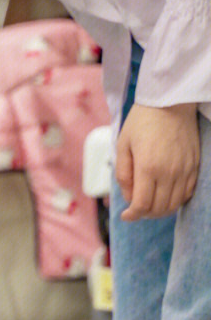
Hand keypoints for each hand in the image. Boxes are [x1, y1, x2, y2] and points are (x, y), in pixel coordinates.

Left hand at [116, 103, 199, 220]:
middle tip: (136, 210)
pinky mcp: (196, 166)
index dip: (132, 215)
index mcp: (148, 167)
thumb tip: (129, 197)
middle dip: (145, 214)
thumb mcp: (123, 145)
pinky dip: (177, 199)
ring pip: (175, 204)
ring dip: (161, 209)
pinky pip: (188, 193)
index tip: (126, 216)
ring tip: (150, 204)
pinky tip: (166, 194)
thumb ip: (124, 174)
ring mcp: (185, 170)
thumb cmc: (142, 121)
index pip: (142, 205)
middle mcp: (169, 172)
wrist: (170, 103)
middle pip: (160, 208)